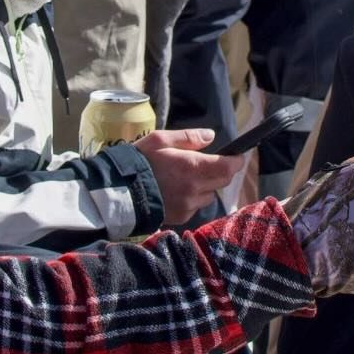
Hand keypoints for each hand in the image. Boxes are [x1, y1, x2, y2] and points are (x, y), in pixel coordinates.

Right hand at [134, 129, 248, 222]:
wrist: (117, 192)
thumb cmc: (138, 161)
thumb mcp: (160, 139)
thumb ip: (188, 138)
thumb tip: (211, 136)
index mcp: (193, 167)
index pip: (228, 167)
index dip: (235, 161)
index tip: (235, 156)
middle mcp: (195, 189)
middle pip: (222, 181)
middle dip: (220, 171)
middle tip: (207, 163)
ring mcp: (188, 206)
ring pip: (209, 195)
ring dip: (205, 186)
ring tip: (185, 179)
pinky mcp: (180, 217)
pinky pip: (195, 207)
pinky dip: (192, 199)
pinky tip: (175, 192)